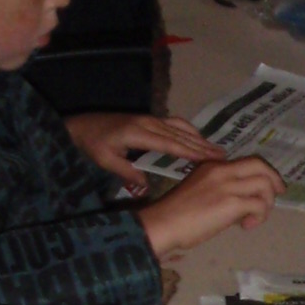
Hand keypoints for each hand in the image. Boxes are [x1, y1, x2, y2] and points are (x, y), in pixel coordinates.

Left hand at [67, 112, 218, 190]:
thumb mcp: (106, 161)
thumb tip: (148, 186)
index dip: (191, 151)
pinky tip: (198, 139)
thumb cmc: (93, 144)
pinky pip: (174, 123)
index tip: (210, 159)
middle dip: (203, 145)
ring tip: (216, 149)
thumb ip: (128, 172)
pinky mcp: (149, 119)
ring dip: (199, 138)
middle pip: (180, 135)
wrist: (81, 124)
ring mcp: (149, 119)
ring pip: (180, 127)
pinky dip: (188, 131)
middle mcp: (148, 123)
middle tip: (223, 156)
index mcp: (139, 134)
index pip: (171, 144)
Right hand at [139, 157, 280, 258]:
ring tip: (255, 218)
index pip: (246, 161)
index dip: (263, 174)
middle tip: (278, 195)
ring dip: (267, 203)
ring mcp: (228, 185)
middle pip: (260, 165)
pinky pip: (260, 204)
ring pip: (265, 184)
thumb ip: (221, 190)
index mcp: (213, 166)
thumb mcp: (200, 191)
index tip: (268, 187)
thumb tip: (241, 204)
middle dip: (274, 180)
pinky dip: (260, 216)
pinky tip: (246, 226)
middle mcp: (222, 171)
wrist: (163, 223)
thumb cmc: (176, 213)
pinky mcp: (232, 202)